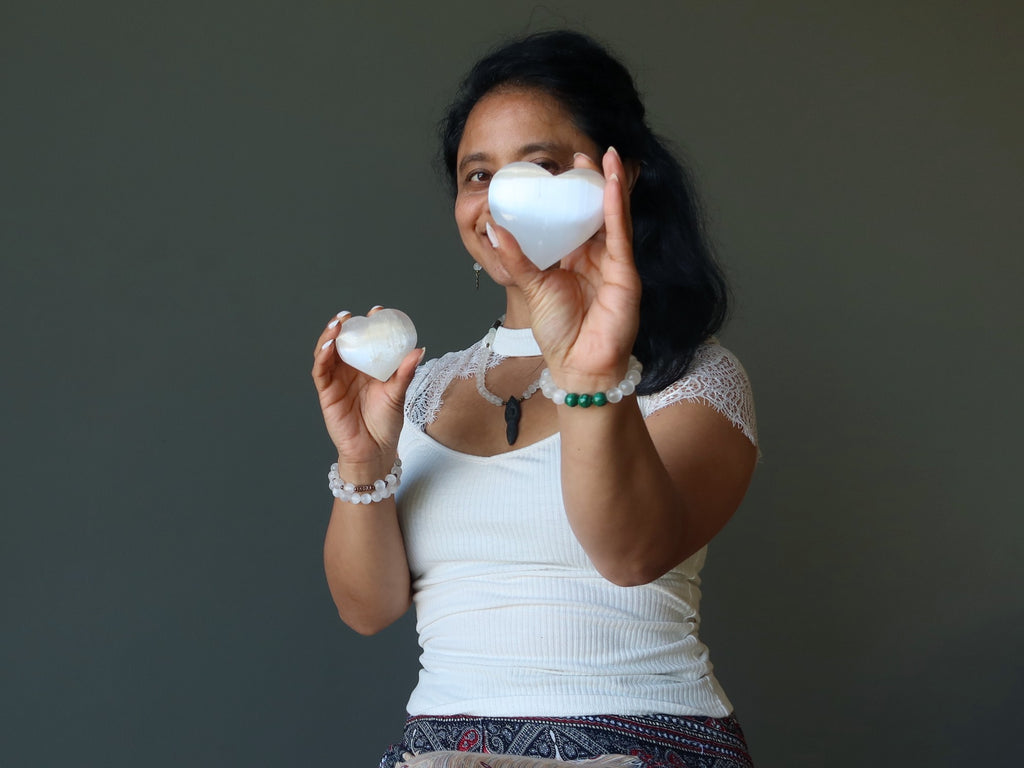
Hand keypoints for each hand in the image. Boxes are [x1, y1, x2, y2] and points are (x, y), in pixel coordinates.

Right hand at [311, 307, 422, 471]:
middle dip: (345, 325)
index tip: (378, 312)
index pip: (366, 341)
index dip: (369, 325)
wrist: (374, 451)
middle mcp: (350, 371)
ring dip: (329, 336)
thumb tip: (419, 350)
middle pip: (343, 342)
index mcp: (368, 368)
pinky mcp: (327, 392)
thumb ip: (405, 372)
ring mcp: (337, 380)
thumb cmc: (386, 423)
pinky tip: (330, 346)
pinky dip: (322, 356)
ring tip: (337, 324)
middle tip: (350, 314)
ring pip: (328, 352)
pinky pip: (321, 371)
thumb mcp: (398, 394)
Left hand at [488, 147, 640, 384]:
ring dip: (612, 186)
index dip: (574, 191)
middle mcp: (598, 258)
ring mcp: (615, 265)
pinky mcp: (625, 277)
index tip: (566, 164)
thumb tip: (494, 227)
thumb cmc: (559, 333)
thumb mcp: (531, 286)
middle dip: (595, 180)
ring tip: (608, 156)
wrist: (576, 366)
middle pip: (600, 211)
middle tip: (586, 151)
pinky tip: (612, 188)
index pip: (579, 217)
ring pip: (615, 218)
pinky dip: (616, 211)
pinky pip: (620, 238)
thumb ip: (516, 257)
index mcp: (577, 259)